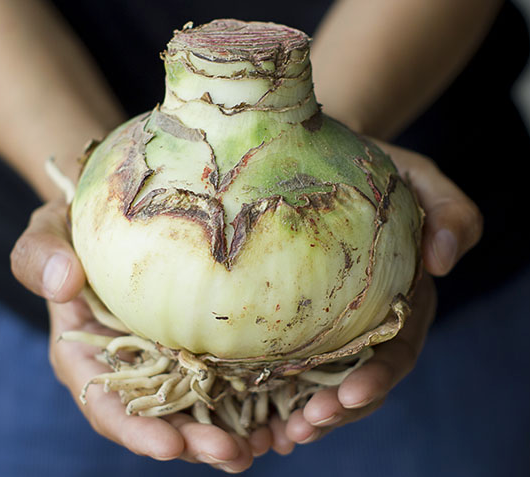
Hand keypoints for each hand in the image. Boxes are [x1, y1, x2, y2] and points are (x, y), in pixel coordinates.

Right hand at [11, 199, 270, 472]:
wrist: (112, 218)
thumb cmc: (74, 226)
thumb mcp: (48, 234)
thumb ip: (41, 258)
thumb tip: (62, 282)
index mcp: (88, 353)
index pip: (107, 403)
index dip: (136, 430)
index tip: (170, 446)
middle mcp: (131, 364)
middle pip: (160, 416)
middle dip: (194, 441)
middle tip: (233, 454)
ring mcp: (166, 355)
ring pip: (196, 404)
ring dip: (227, 430)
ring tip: (262, 444)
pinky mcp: (196, 340)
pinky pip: (221, 373)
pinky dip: (245, 396)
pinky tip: (274, 411)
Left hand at [271, 143, 482, 450]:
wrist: (324, 156)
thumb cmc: (377, 169)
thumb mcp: (420, 178)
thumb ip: (449, 212)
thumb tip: (446, 259)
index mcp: (402, 297)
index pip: (397, 347)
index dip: (379, 377)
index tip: (351, 394)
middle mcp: (369, 318)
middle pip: (359, 376)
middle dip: (338, 408)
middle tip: (307, 427)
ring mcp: (333, 321)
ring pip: (326, 379)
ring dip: (309, 412)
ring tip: (283, 435)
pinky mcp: (299, 316)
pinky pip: (292, 358)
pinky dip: (279, 391)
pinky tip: (259, 412)